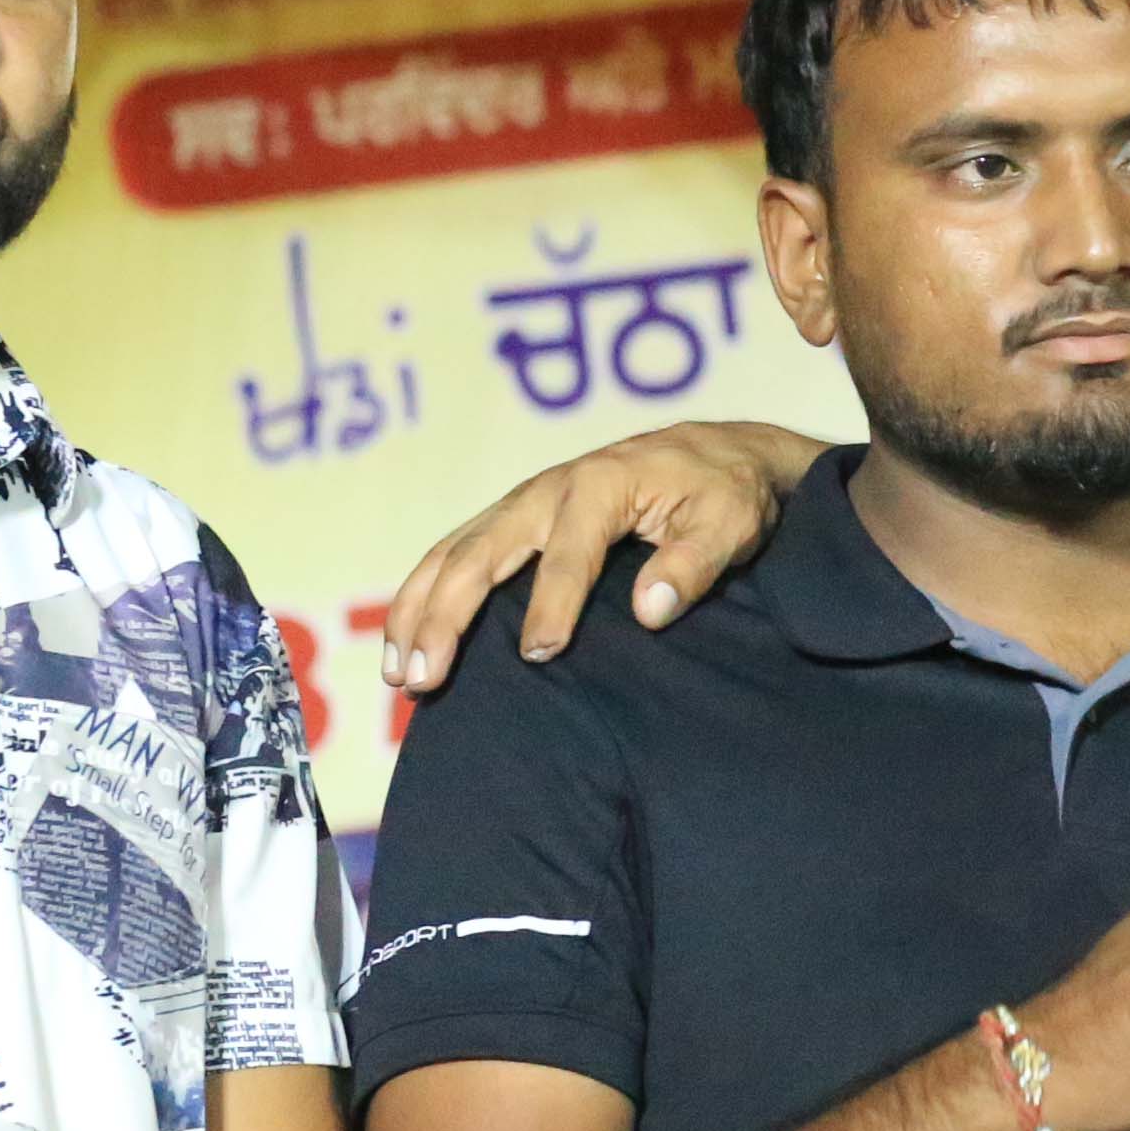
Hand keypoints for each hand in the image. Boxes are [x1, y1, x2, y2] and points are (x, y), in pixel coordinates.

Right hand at [380, 420, 823, 689]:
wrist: (713, 452)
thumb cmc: (724, 493)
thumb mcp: (729, 523)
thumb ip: (694, 565)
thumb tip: (651, 609)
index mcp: (601, 486)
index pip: (569, 555)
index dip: (552, 606)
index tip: (539, 656)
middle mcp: (549, 491)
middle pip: (481, 553)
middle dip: (448, 617)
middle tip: (426, 678)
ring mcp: (523, 504)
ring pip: (452, 555)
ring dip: (418, 612)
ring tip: (399, 673)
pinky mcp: (515, 520)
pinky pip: (454, 555)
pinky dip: (423, 597)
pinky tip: (407, 643)